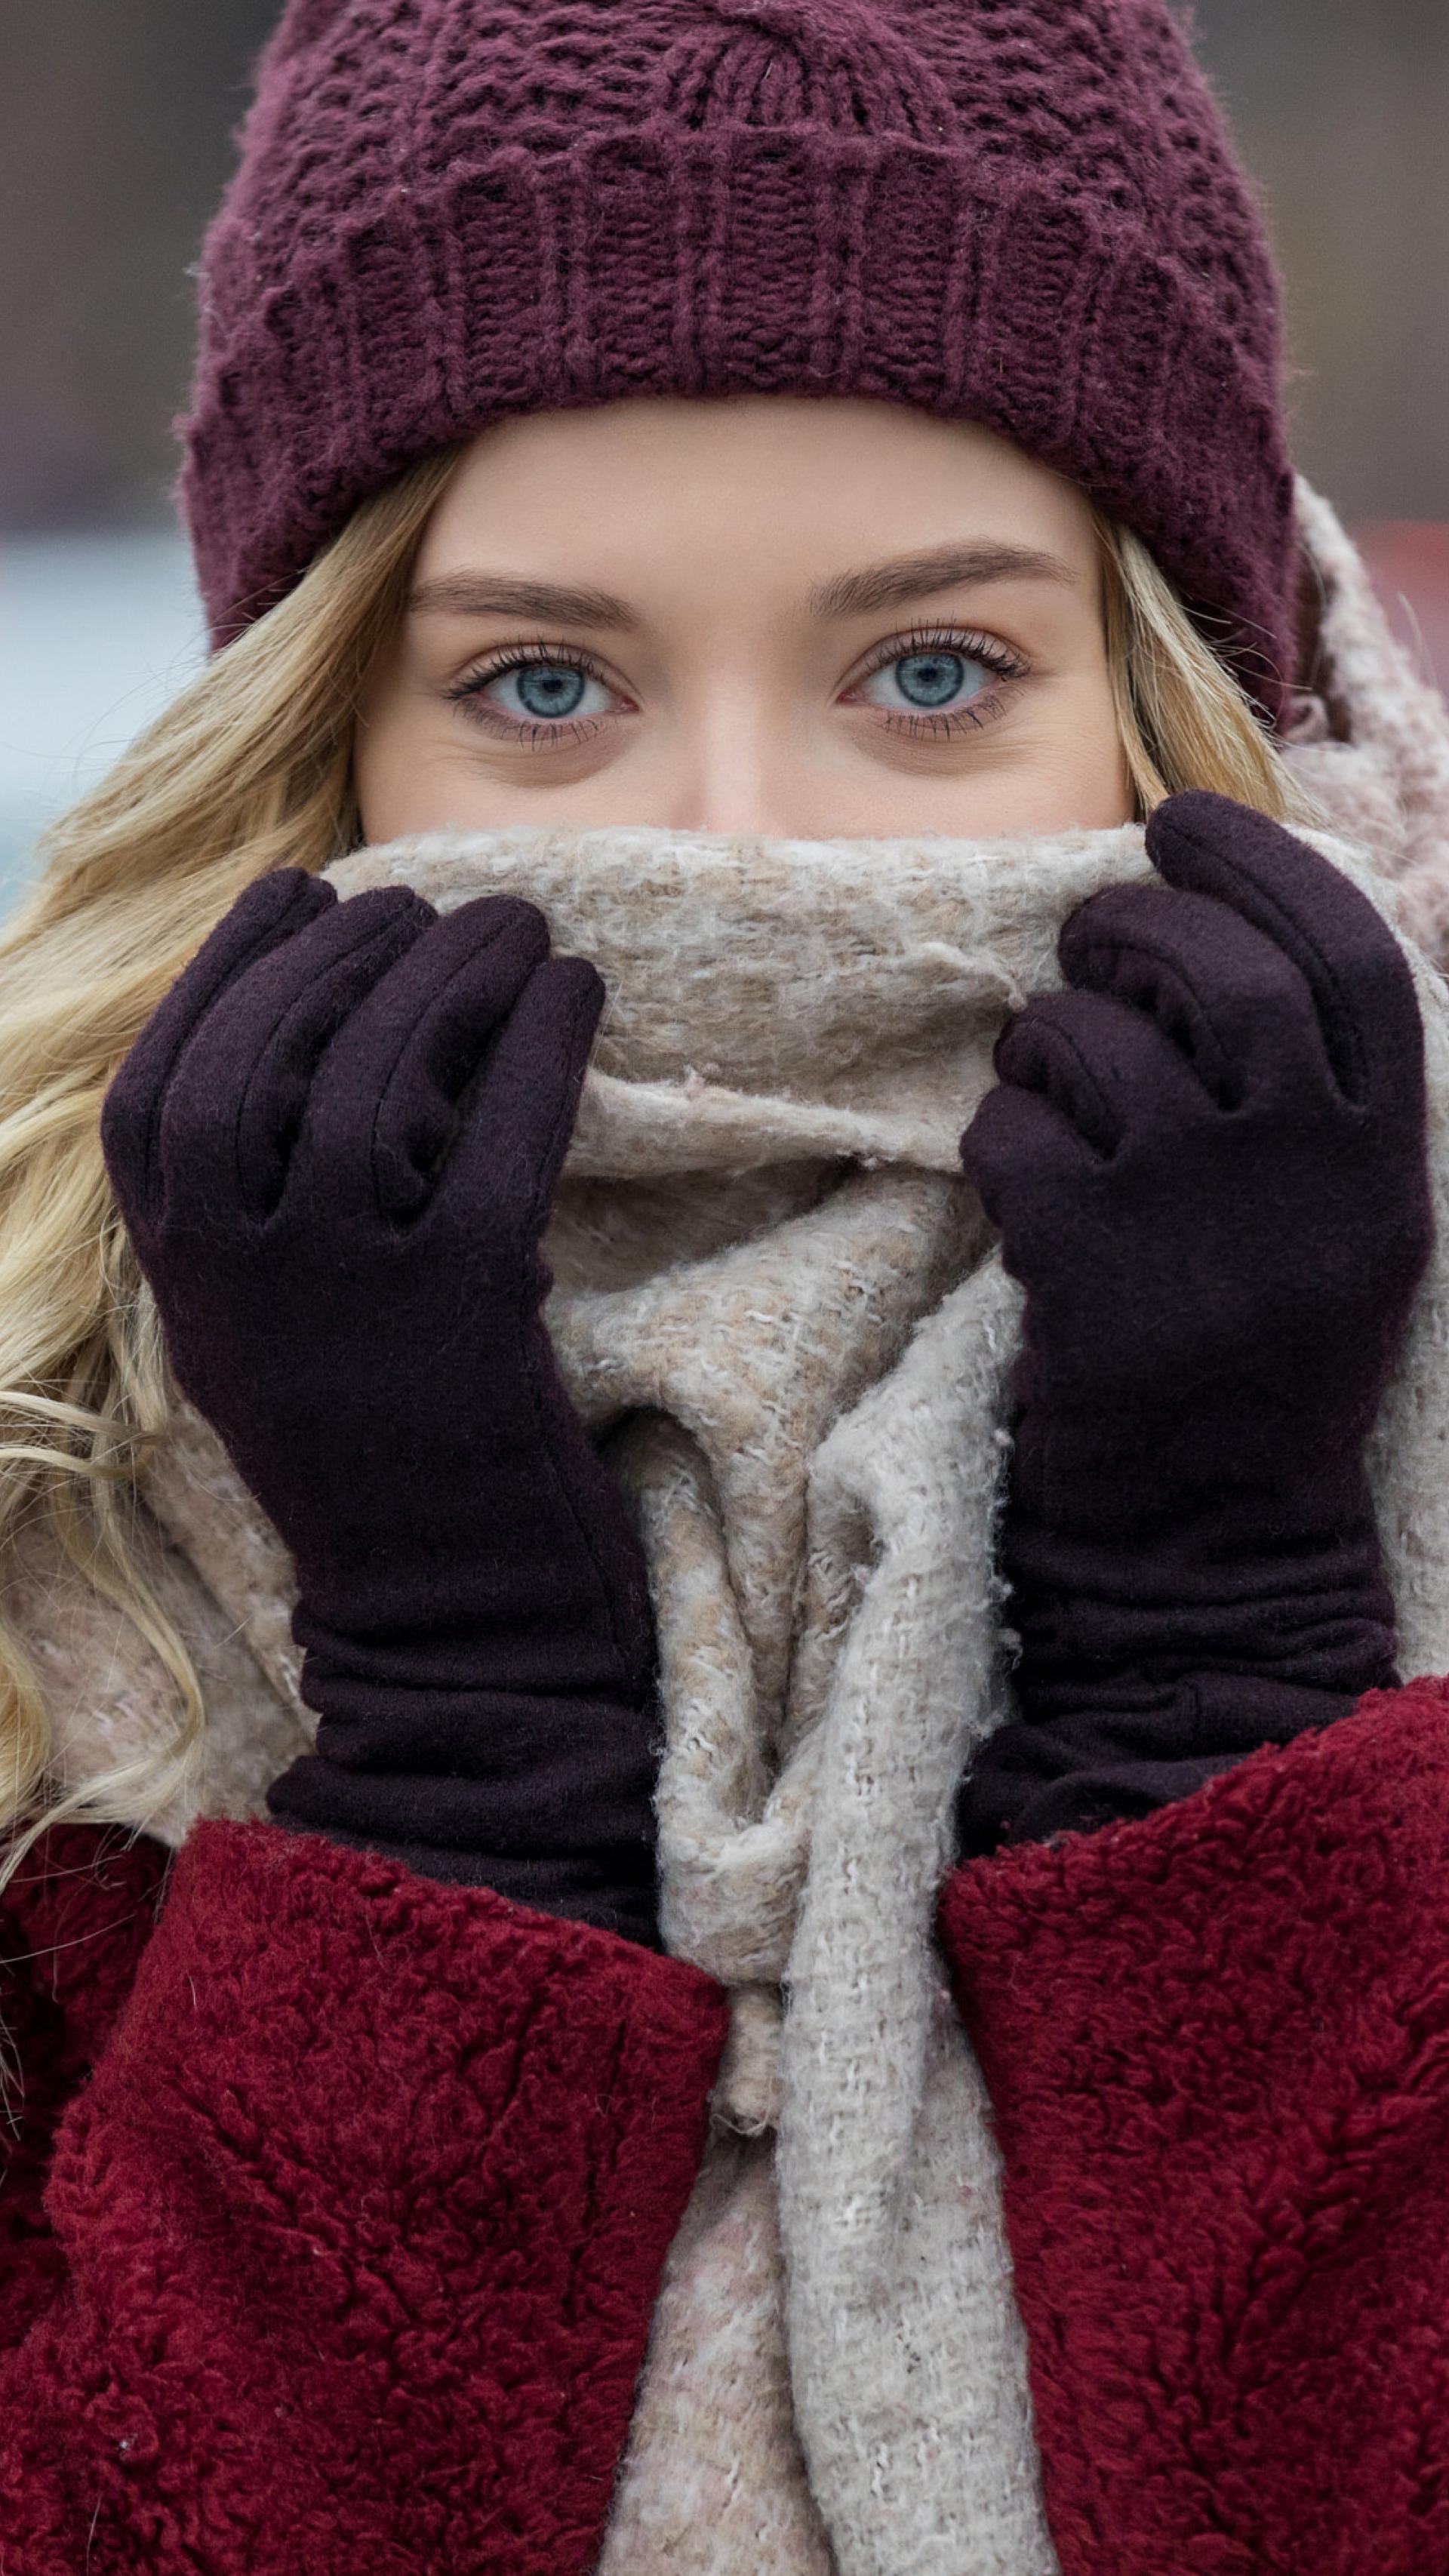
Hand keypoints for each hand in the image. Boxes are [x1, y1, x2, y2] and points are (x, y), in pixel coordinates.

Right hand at [103, 870, 658, 1929]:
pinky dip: (539, 1048)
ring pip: (375, 1082)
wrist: (455, 1631)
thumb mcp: (277, 1340)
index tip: (294, 893)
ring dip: (448, 977)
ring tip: (513, 928)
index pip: (154, 1094)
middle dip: (346, 953)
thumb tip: (321, 1041)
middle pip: (264, 1061)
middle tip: (424, 901)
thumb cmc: (387, 1469)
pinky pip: (497, 1141)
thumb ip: (264, 1217)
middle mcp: (240, 1284)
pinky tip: (579, 995)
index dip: (221, 975)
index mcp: (187, 1288)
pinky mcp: (463, 1316)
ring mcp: (345, 1298)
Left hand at [962, 791, 1431, 1544]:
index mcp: (1388, 1162)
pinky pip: (1014, 1138)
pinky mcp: (1092, 1274)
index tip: (1185, 817)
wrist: (1211, 1552)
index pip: (1352, 960)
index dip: (1263, 866)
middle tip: (1089, 936)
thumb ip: (1313, 1100)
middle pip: (1225, 977)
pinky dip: (998, 1134)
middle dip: (1137, 926)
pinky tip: (1015, 1174)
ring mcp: (1200, 1224)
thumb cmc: (1255, 1374)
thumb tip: (1217, 931)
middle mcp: (1310, 1177)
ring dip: (1047, 1036)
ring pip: (1100, 1048)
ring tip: (1043, 1071)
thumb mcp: (1339, 1231)